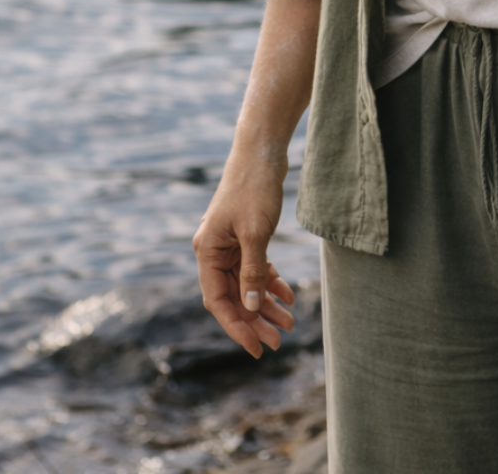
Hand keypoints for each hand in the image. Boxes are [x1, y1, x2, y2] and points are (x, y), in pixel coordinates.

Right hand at [193, 161, 295, 357]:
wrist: (263, 151)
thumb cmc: (254, 188)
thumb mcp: (255, 233)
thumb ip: (252, 272)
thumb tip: (252, 307)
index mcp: (207, 251)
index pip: (218, 300)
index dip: (237, 326)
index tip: (256, 347)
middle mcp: (215, 251)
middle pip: (234, 296)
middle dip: (255, 320)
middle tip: (278, 341)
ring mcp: (231, 244)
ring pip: (247, 284)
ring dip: (266, 304)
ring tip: (289, 324)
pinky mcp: (247, 236)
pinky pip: (257, 268)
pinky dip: (271, 282)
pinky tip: (288, 296)